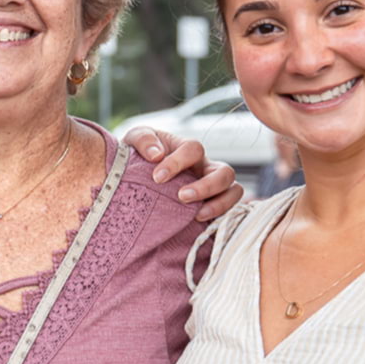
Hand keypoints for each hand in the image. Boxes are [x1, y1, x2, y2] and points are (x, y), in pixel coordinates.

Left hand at [121, 126, 243, 220]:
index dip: (178, 162)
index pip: (193, 149)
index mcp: (187, 150)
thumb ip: (143, 139)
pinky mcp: (212, 208)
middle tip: (182, 197)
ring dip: (219, 204)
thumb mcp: (135, 140)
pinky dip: (221, 217)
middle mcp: (205, 168)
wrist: (130, 179)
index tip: (157, 177)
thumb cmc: (138, 156)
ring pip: (234, 191)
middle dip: (206, 185)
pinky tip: (200, 224)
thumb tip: (155, 154)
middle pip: (224, 172)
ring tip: (196, 216)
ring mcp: (213, 188)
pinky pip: (229, 212)